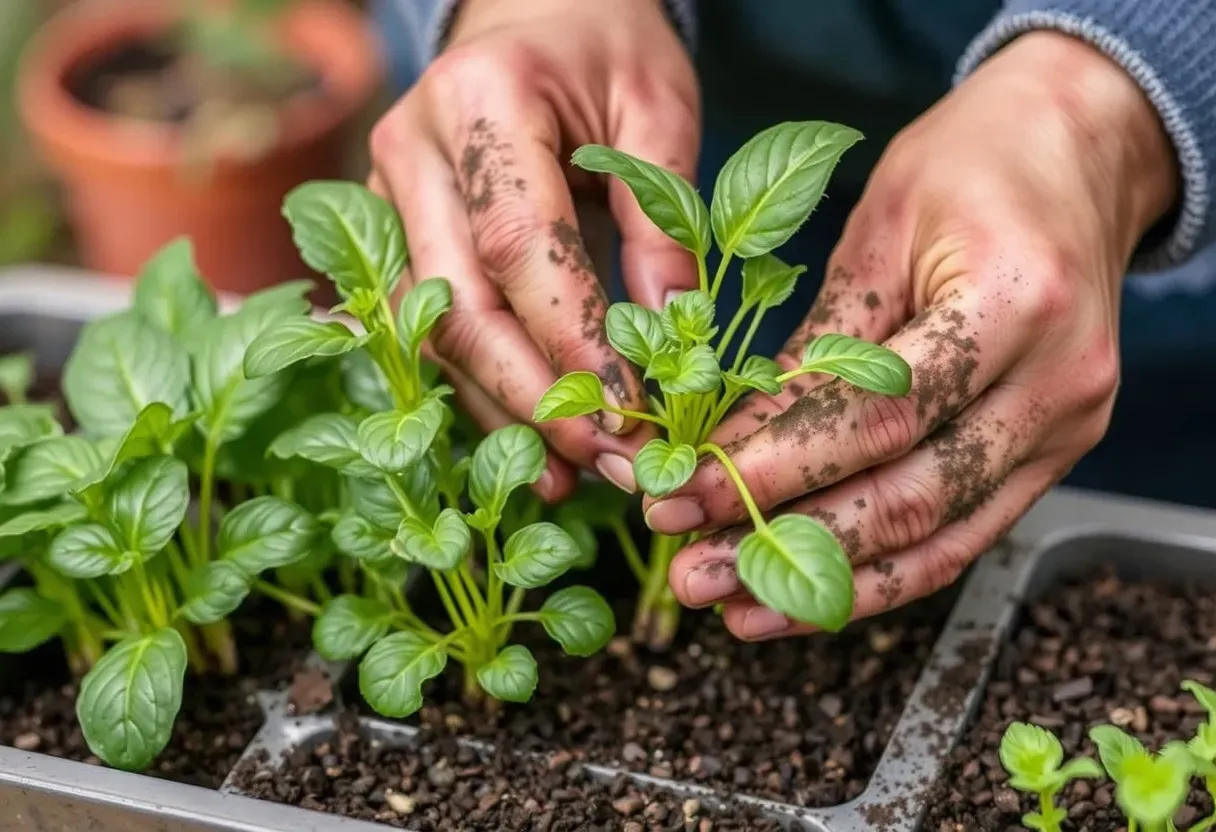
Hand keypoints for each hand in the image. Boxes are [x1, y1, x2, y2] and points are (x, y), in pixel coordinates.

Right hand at [368, 0, 699, 500]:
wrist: (532, 11)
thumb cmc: (602, 44)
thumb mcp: (658, 104)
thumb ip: (663, 214)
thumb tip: (673, 337)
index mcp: (481, 99)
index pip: (517, 243)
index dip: (570, 337)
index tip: (629, 410)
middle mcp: (413, 150)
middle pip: (455, 301)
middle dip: (531, 395)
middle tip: (604, 459)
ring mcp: (388, 193)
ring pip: (431, 330)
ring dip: (500, 408)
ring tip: (568, 476)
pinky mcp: (393, 231)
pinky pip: (429, 327)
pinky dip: (479, 388)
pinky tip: (527, 442)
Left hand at [657, 31, 1177, 638]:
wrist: (1080, 150)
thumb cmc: (970, 165)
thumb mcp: (875, 228)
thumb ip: (815, 349)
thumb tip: (729, 444)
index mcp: (1013, 301)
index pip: (876, 417)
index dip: (774, 469)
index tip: (687, 497)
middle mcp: (1056, 381)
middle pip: (910, 497)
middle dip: (788, 546)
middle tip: (692, 572)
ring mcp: (1068, 428)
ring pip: (939, 539)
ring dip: (829, 585)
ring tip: (735, 608)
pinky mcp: (1056, 455)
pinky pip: (965, 535)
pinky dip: (886, 576)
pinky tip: (810, 600)